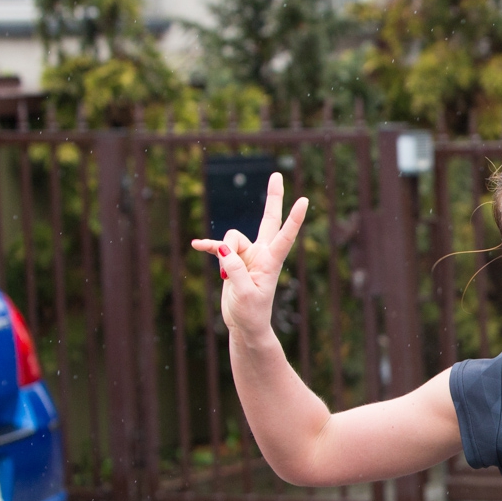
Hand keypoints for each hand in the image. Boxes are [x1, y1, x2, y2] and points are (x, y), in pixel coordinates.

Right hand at [190, 173, 307, 342]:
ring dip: (222, 250)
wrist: (245, 325)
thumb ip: (235, 271)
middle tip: (276, 174)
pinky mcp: (233, 260)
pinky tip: (196, 245)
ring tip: (224, 275)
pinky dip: (209, 246)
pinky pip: (218, 246)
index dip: (294, 219)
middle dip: (273, 198)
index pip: (284, 236)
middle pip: (269, 220)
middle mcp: (262, 254)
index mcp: (271, 262)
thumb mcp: (244, 294)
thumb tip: (223, 249)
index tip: (304, 201)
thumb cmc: (251, 314)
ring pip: (231, 237)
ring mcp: (247, 255)